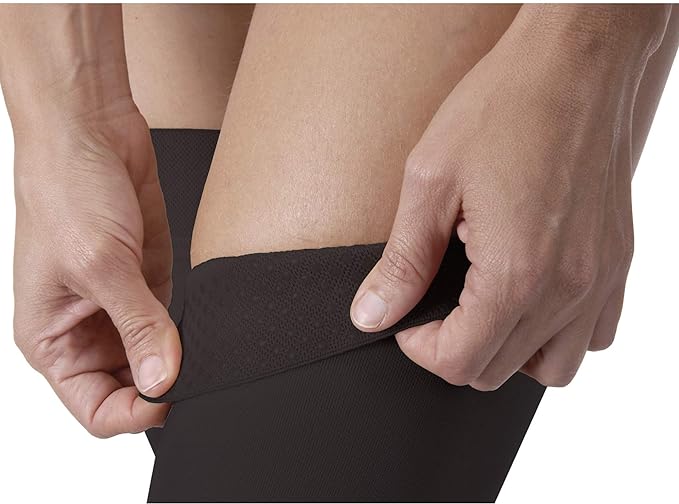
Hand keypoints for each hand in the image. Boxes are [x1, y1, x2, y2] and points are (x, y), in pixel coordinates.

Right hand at [13, 102, 179, 435]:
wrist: (90, 131)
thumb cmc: (67, 190)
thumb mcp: (101, 265)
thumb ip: (137, 326)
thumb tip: (162, 380)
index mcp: (52, 339)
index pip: (95, 407)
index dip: (136, 411)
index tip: (172, 396)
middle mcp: (85, 329)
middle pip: (129, 388)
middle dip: (162, 385)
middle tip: (195, 368)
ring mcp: (120, 306)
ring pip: (155, 359)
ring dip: (180, 357)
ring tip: (199, 341)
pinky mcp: (148, 281)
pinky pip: (172, 323)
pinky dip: (189, 328)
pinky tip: (202, 319)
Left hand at [349, 8, 661, 389]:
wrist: (576, 63)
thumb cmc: (504, 107)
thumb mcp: (431, 181)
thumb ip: (402, 261)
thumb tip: (372, 313)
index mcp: (516, 272)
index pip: (459, 362)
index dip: (418, 348)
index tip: (406, 318)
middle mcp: (567, 288)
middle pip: (498, 372)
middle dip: (454, 350)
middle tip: (435, 306)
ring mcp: (600, 279)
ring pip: (553, 368)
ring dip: (506, 351)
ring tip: (481, 307)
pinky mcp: (618, 262)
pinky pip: (593, 334)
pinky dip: (555, 332)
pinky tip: (528, 293)